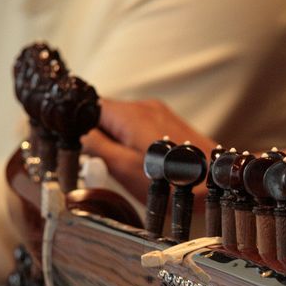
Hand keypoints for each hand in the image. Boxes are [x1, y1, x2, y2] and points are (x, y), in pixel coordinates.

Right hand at [82, 98, 215, 201]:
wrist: (212, 181)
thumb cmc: (168, 180)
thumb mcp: (122, 167)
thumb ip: (94, 145)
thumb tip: (73, 131)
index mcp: (128, 113)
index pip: (88, 105)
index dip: (75, 123)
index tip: (73, 144)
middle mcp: (143, 105)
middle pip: (104, 113)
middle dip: (95, 135)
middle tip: (97, 162)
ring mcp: (158, 112)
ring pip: (121, 121)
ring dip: (114, 140)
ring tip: (121, 165)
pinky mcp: (167, 122)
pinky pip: (138, 126)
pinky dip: (130, 140)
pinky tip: (139, 161)